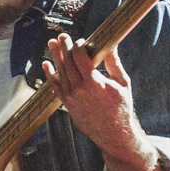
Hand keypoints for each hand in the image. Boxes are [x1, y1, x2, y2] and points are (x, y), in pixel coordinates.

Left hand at [43, 34, 162, 170]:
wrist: (113, 134)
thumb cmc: (121, 108)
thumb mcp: (122, 83)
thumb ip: (114, 63)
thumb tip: (111, 44)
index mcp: (94, 83)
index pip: (80, 57)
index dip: (78, 46)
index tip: (81, 40)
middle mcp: (79, 90)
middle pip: (68, 63)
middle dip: (64, 47)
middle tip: (62, 36)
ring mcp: (71, 98)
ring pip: (60, 73)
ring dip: (55, 57)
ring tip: (51, 44)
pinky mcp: (67, 105)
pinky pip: (55, 87)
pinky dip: (50, 75)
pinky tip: (46, 65)